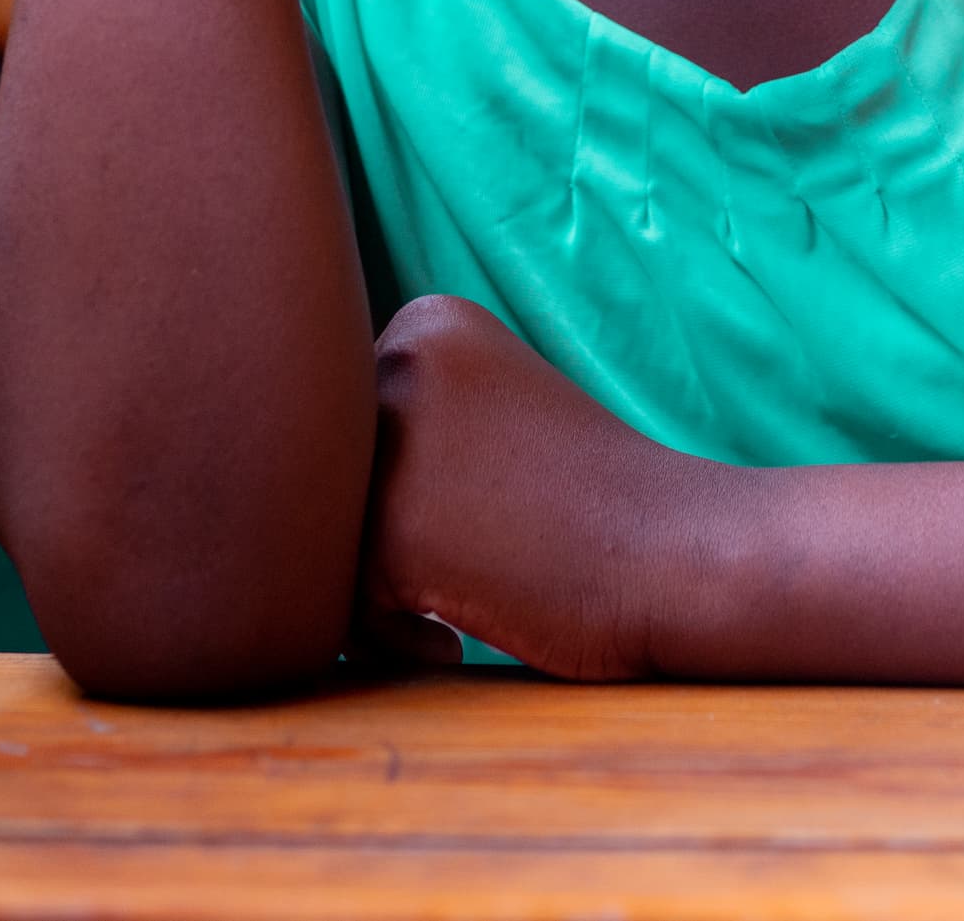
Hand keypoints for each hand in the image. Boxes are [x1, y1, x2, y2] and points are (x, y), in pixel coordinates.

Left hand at [357, 295, 729, 680]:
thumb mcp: (499, 413)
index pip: (342, 417)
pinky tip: (454, 641)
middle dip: (366, 539)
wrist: (680, 552)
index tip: (461, 519)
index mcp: (431, 321)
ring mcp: (395, 446)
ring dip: (370, 589)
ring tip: (446, 610)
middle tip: (451, 573)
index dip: (386, 485)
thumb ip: (412, 419)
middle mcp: (401, 363)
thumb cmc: (598, 503)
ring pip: (319, 537)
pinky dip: (389, 634)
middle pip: (322, 474)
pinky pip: (340, 600)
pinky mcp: (392, 533)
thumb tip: (283, 480)